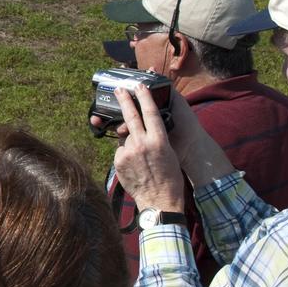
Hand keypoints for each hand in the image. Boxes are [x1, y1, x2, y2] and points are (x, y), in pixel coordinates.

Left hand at [111, 90, 233, 189]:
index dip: (144, 97)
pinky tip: (135, 167)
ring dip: (130, 143)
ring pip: (125, 138)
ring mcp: (129, 152)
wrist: (159, 201)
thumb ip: (154, 139)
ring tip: (142, 160)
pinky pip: (120, 151)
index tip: (140, 85)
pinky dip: (125, 155)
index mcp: (159, 140)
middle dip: (124, 100)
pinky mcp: (118, 161)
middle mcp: (142, 143)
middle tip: (119, 89)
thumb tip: (140, 131)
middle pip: (131, 116)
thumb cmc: (169, 178)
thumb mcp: (168, 154)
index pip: (151, 113)